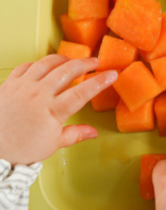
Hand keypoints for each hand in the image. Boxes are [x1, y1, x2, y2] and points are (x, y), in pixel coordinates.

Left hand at [0, 55, 117, 165]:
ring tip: (72, 60)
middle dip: (85, 63)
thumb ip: (75, 134)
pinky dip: (38, 64)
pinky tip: (44, 66)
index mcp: (52, 111)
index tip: (112, 74)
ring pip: (47, 63)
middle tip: (95, 62)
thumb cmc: (21, 150)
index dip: (100, 81)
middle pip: (67, 70)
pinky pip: (25, 66)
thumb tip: (93, 132)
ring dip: (63, 59)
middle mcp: (38, 94)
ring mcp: (22, 87)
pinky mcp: (9, 85)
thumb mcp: (52, 145)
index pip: (83, 92)